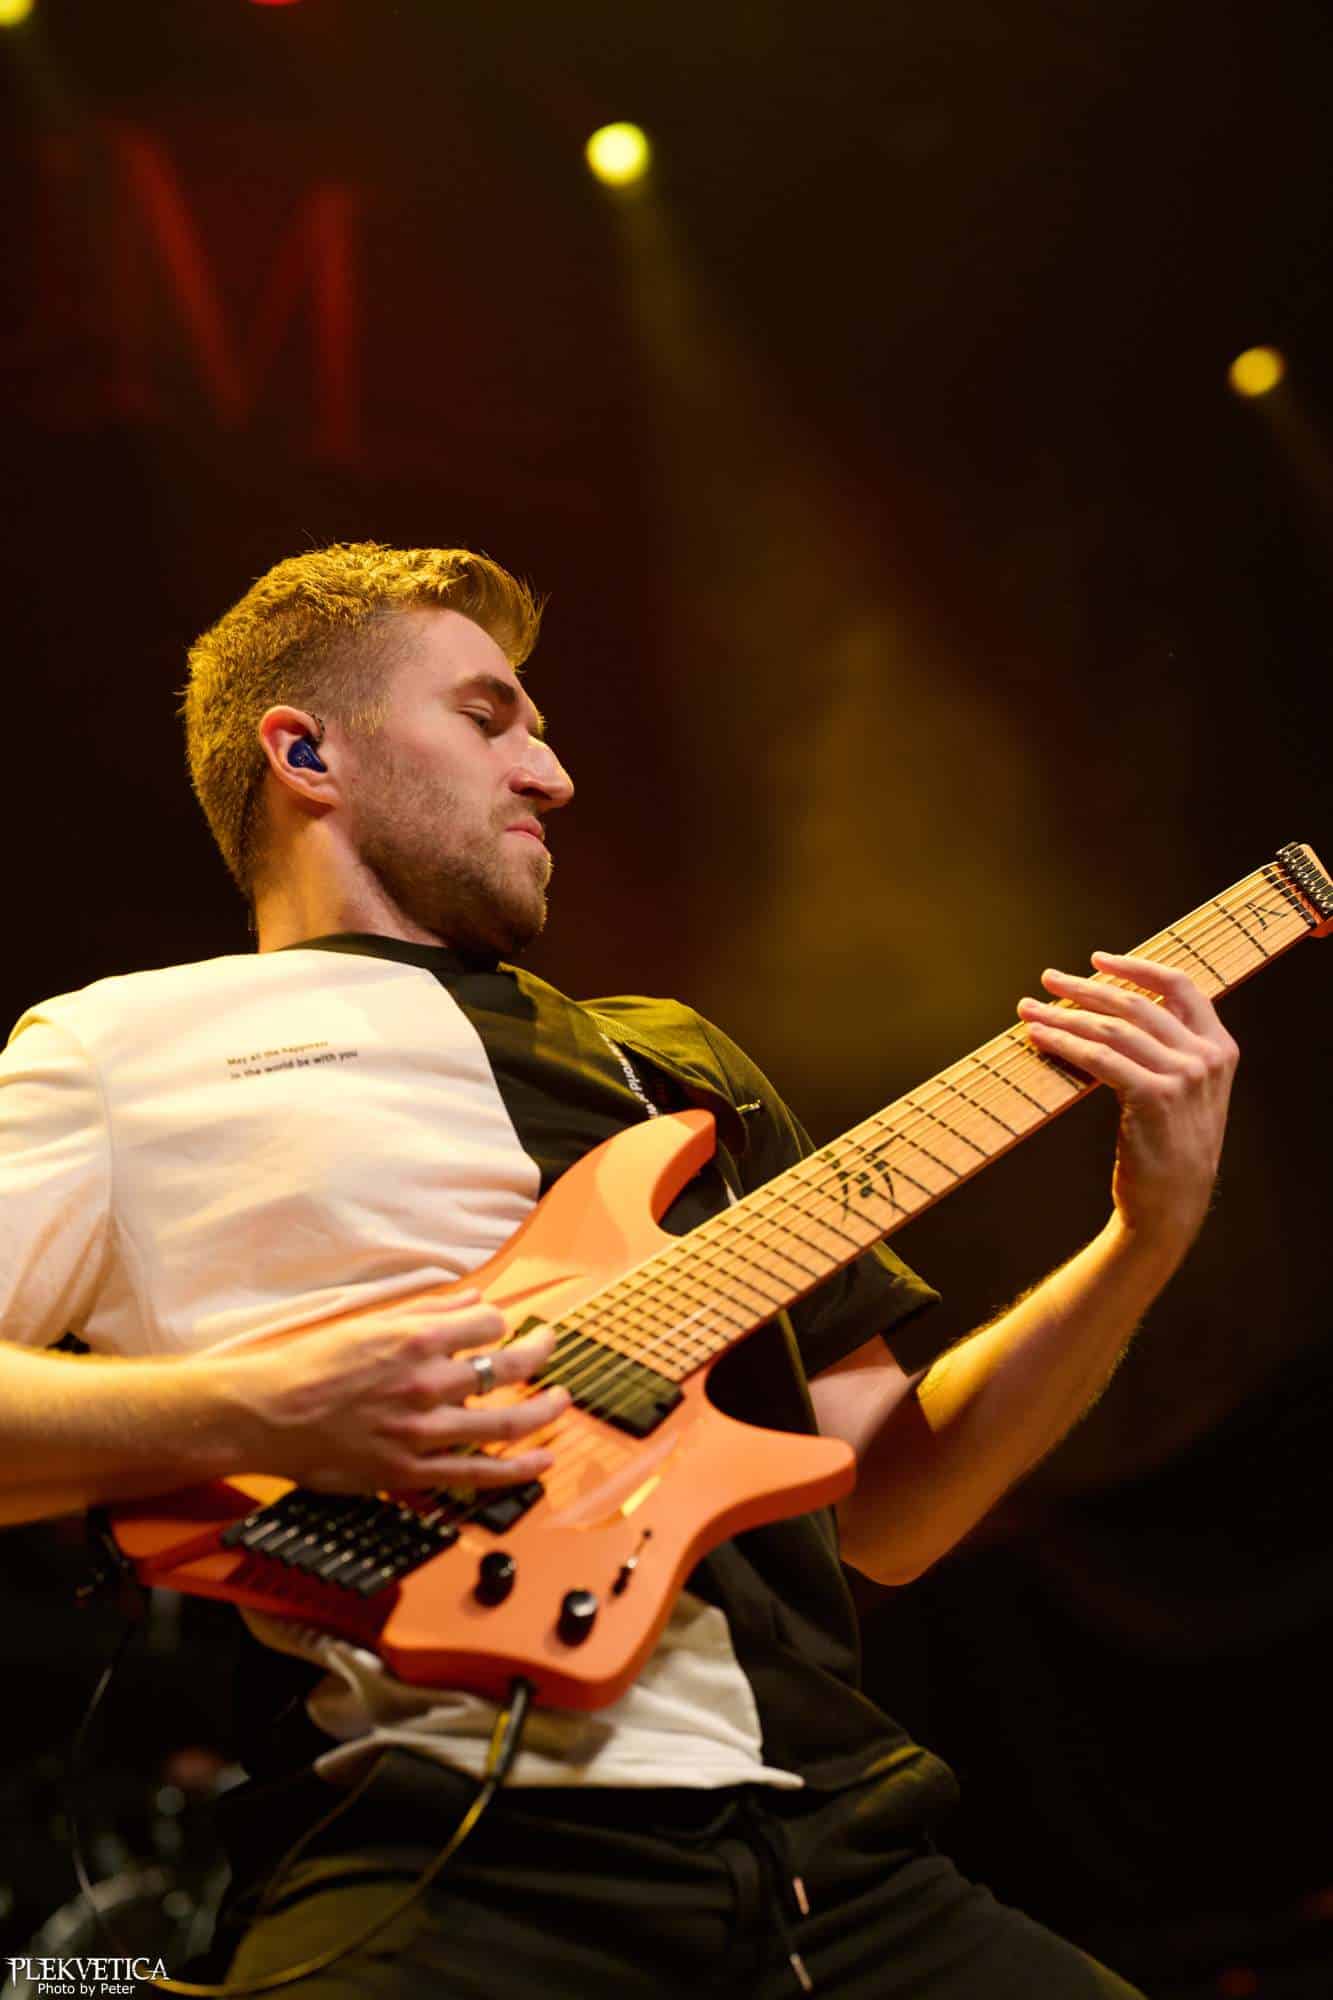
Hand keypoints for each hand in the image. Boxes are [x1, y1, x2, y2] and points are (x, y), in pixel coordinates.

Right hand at [205, 1288, 567, 1492]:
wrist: (264, 1413)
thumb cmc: (310, 1364)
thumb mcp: (370, 1322)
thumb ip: (429, 1311)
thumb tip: (474, 1300)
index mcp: (417, 1340)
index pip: (489, 1324)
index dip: (501, 1323)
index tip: (501, 1328)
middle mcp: (428, 1384)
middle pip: (509, 1369)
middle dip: (540, 1354)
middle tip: (550, 1349)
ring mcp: (422, 1432)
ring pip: (506, 1423)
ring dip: (544, 1411)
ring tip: (561, 1402)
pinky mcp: (410, 1470)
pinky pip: (478, 1473)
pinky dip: (518, 1469)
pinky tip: (543, 1461)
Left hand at [1017, 952, 1238, 1256]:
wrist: (1171, 1204)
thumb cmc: (1169, 1146)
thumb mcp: (1187, 1091)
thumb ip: (1171, 1050)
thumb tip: (1117, 1008)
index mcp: (1219, 1048)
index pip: (1180, 987)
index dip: (1136, 967)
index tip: (1097, 959)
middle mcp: (1206, 1057)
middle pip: (1136, 1004)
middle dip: (1085, 989)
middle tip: (1048, 980)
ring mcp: (1183, 1076)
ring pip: (1111, 1029)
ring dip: (1063, 1015)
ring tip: (1028, 1011)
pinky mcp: (1154, 1097)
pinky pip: (1099, 1058)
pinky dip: (1064, 1043)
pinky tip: (1039, 1038)